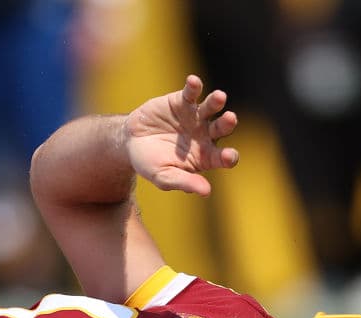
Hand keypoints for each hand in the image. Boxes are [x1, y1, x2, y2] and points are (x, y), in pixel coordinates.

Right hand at [123, 74, 239, 196]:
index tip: (229, 156)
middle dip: (227, 123)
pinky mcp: (182, 101)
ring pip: (211, 107)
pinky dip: (193, 86)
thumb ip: (185, 182)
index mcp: (206, 157)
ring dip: (216, 101)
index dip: (229, 156)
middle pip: (222, 128)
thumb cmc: (150, 164)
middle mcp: (205, 135)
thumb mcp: (164, 177)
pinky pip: (191, 93)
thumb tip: (206, 191)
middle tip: (230, 118)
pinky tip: (193, 81)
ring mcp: (195, 116)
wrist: (130, 143)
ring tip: (219, 97)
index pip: (224, 157)